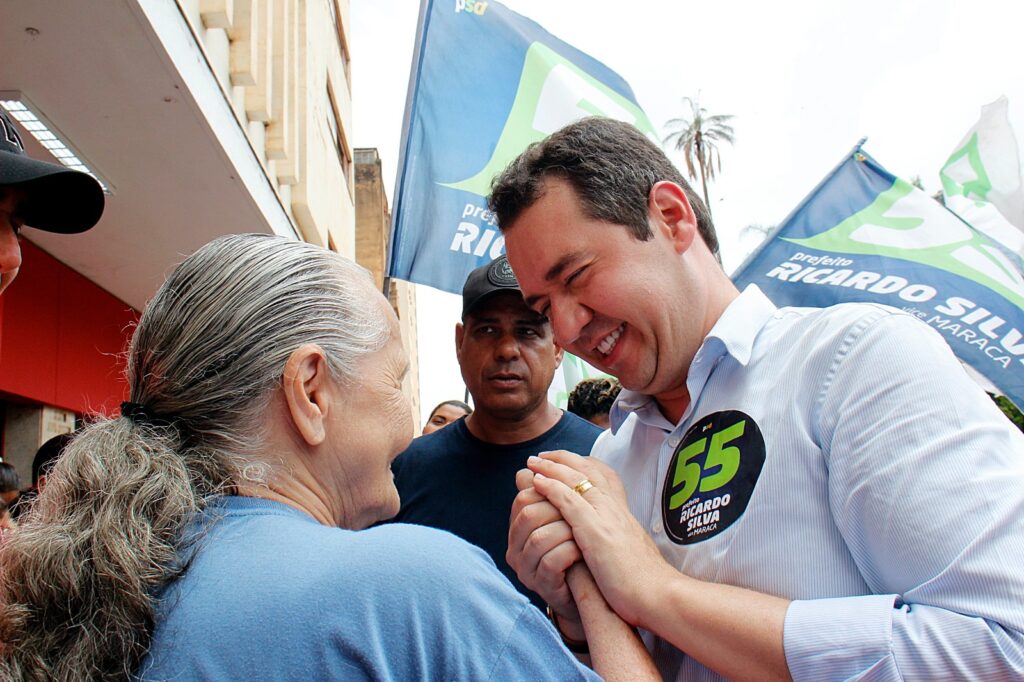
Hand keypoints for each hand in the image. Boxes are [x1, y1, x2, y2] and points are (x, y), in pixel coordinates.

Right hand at [507, 468, 583, 637]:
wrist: (595, 590)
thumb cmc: (580, 549)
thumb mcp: (566, 518)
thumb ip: (550, 494)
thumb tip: (529, 466)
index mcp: (518, 527)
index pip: (523, 498)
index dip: (548, 490)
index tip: (573, 489)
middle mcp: (516, 548)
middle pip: (528, 514)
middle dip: (557, 508)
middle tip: (580, 509)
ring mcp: (527, 569)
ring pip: (539, 538)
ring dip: (566, 530)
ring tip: (584, 531)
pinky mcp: (542, 587)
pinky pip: (551, 562)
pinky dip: (570, 552)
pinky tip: (583, 551)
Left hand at [526, 450, 675, 626]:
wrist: (659, 595)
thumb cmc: (644, 582)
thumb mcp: (627, 552)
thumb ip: (614, 540)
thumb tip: (604, 541)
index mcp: (622, 512)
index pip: (602, 476)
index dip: (580, 465)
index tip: (561, 461)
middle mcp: (615, 508)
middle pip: (587, 470)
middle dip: (562, 459)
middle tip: (541, 456)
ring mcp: (606, 516)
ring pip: (576, 479)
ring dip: (551, 468)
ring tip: (532, 462)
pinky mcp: (596, 531)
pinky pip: (570, 501)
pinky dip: (551, 488)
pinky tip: (536, 483)